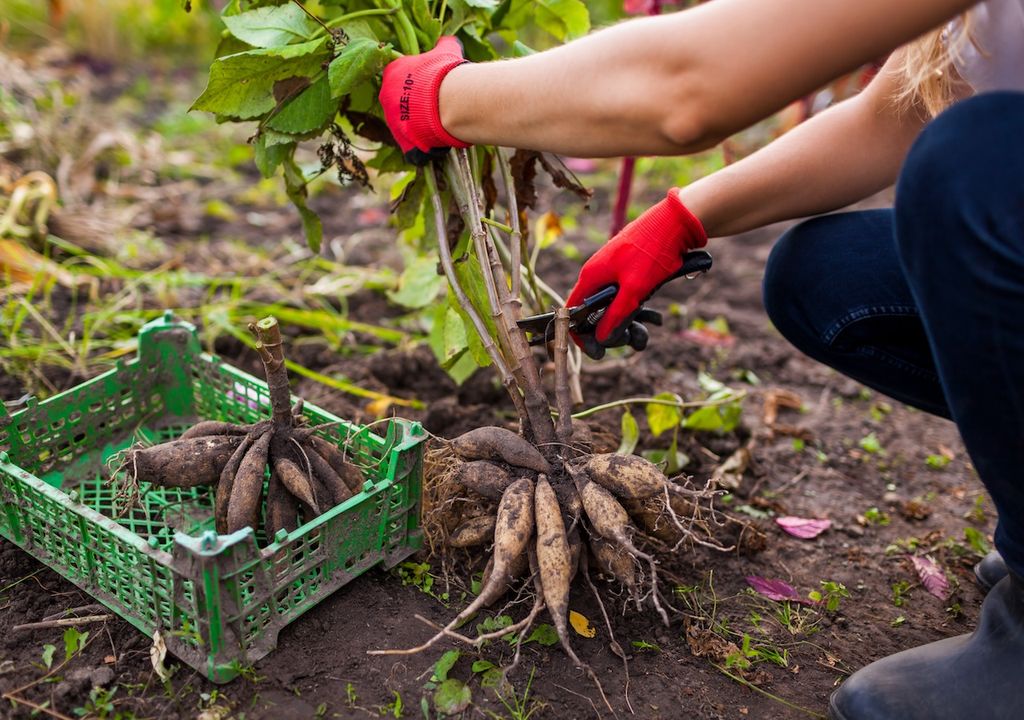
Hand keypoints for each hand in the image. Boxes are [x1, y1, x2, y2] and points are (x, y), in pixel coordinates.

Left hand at [379, 36, 470, 164]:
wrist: (450, 102)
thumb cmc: (445, 73)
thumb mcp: (445, 51)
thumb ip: (443, 45)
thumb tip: (449, 41)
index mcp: (391, 73)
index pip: (397, 77)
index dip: (415, 83)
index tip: (428, 86)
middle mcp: (386, 97)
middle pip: (398, 102)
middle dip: (415, 105)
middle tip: (434, 105)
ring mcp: (392, 121)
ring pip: (405, 124)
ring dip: (419, 125)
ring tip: (439, 122)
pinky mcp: (402, 141)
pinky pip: (412, 145)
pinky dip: (423, 145)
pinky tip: (437, 139)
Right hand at [566, 189, 706, 358]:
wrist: (674, 223)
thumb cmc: (651, 252)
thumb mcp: (634, 290)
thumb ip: (616, 315)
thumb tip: (601, 338)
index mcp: (590, 277)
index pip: (572, 313)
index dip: (581, 335)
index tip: (598, 351)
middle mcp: (596, 274)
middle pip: (593, 313)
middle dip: (610, 331)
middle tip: (630, 339)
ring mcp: (612, 272)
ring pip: (611, 306)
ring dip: (626, 322)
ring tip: (645, 329)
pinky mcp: (626, 271)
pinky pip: (623, 297)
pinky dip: (634, 309)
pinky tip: (652, 317)